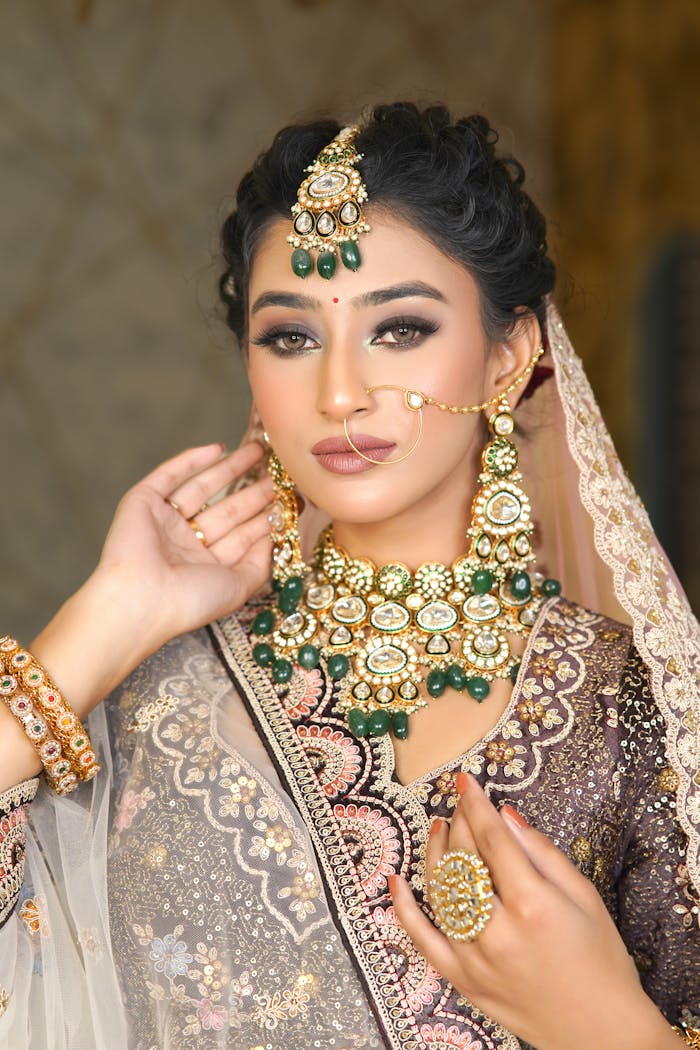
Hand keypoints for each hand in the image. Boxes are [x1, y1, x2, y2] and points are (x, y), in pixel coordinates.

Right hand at [97, 441, 272, 643]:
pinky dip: (192, 460)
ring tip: (258, 450)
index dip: (267, 516)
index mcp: (206, 566)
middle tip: (279, 470)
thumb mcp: (239, 586)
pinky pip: (170, 476)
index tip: (294, 499)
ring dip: (230, 468)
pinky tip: (219, 448)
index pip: (242, 535)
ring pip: (203, 488)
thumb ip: (260, 562)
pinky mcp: (142, 502)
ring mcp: (164, 521)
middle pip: (227, 509)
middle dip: (254, 490)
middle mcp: (186, 543)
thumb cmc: (191, 601)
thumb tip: (275, 535)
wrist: (142, 599)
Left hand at [390, 774, 677, 1049]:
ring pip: (442, 893)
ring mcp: (477, 959)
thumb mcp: (585, 896)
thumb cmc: (601, 960)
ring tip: (439, 827)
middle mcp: (500, 931)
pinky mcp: (464, 981)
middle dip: (459, 822)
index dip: (476, 805)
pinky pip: (424, 941)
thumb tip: (505, 815)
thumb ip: (542, 852)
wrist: (602, 1031)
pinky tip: (396, 880)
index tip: (464, 781)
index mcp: (534, 905)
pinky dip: (404, 910)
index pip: (492, 839)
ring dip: (436, 854)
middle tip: (458, 802)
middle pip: (465, 860)